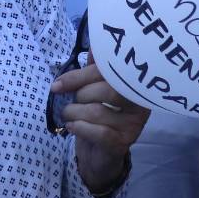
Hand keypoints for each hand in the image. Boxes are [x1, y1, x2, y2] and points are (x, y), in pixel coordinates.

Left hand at [51, 60, 148, 192]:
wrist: (99, 155)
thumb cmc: (96, 117)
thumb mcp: (94, 90)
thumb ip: (96, 68)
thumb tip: (95, 42)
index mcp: (132, 85)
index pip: (108, 72)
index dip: (80, 76)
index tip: (59, 83)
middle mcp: (139, 104)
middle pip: (108, 90)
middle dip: (80, 94)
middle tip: (71, 102)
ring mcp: (134, 125)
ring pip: (99, 111)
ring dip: (74, 112)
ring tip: (69, 115)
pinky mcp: (123, 143)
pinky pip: (98, 132)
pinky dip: (79, 128)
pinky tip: (72, 127)